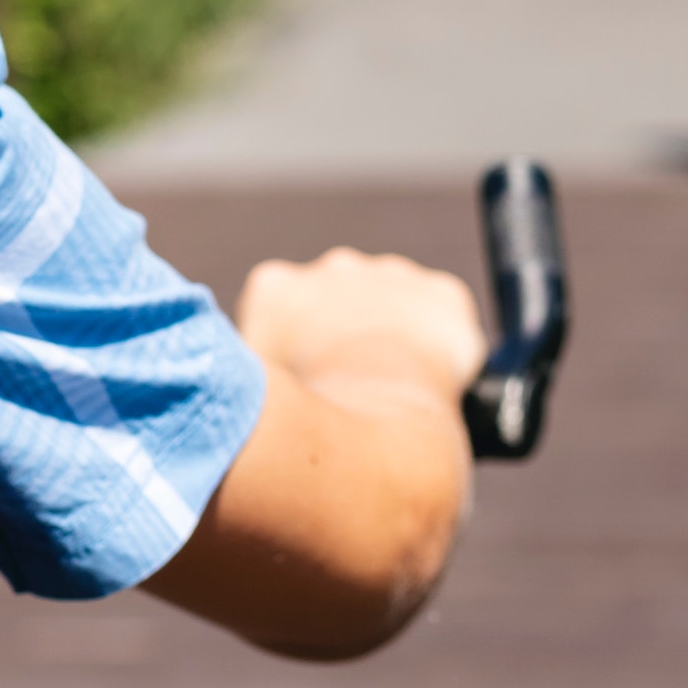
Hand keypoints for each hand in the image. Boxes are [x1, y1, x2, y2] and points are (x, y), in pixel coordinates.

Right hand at [235, 247, 483, 407]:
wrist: (379, 420)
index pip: (277, 312)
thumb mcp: (250, 391)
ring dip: (389, 333)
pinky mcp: (443, 294)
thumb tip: (244, 379)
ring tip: (389, 386)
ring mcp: (391, 274)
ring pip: (391, 303)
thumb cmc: (307, 413)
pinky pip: (442, 314)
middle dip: (341, 334)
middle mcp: (331, 267)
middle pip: (335, 302)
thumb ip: (248, 371)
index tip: (305, 380)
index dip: (291, 349)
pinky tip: (431, 378)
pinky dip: (440, 341)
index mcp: (274, 287)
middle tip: (349, 386)